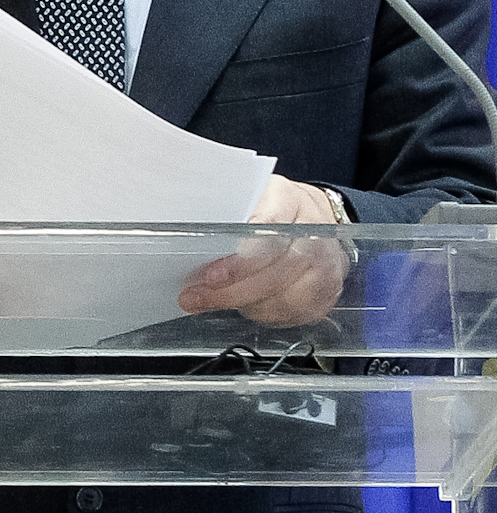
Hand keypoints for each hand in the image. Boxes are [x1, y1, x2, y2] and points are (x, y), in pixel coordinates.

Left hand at [180, 184, 347, 324]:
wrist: (314, 214)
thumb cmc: (270, 206)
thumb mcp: (246, 197)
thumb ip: (223, 216)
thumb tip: (182, 240)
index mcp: (288, 200)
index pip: (268, 233)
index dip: (240, 261)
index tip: (210, 276)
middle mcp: (315, 233)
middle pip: (278, 272)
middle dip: (233, 290)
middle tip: (198, 296)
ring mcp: (327, 263)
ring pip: (288, 297)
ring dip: (248, 305)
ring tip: (217, 301)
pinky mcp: (329, 290)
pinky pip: (299, 313)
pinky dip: (269, 314)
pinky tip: (247, 307)